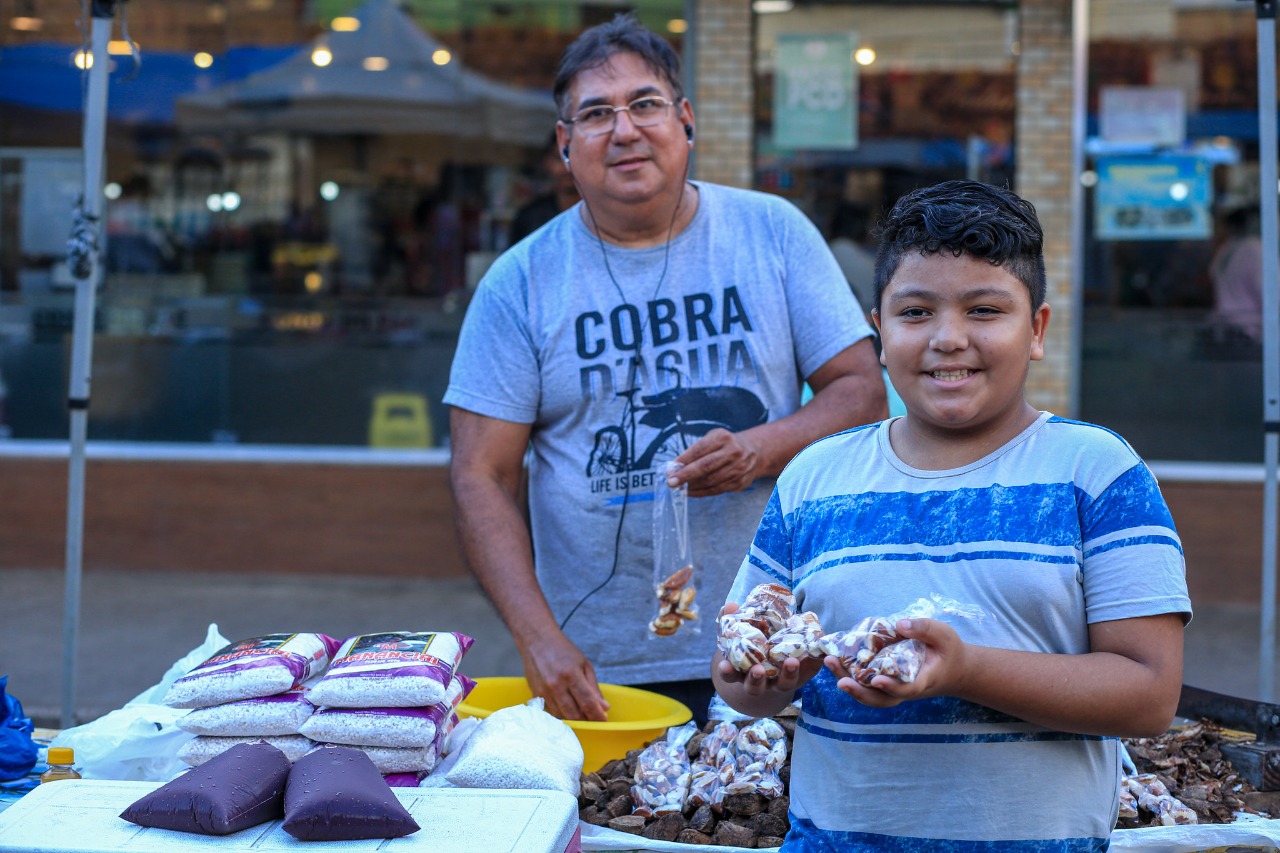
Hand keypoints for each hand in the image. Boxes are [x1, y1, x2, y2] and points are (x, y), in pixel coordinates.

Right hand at [520, 630, 610, 721]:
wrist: (536, 640)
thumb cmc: (563, 650)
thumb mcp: (584, 664)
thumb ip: (594, 687)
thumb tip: (604, 708)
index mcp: (571, 675)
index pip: (587, 702)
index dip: (597, 715)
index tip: (604, 721)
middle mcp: (556, 685)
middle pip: (574, 714)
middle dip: (586, 720)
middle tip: (594, 719)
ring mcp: (544, 692)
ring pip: (562, 716)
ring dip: (574, 720)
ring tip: (583, 715)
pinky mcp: (535, 695)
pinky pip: (551, 712)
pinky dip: (562, 714)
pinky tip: (568, 709)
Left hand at [671, 428, 761, 496]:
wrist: (754, 451)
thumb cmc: (726, 444)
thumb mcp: (713, 438)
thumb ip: (696, 450)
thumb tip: (676, 467)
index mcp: (723, 438)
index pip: (699, 449)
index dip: (683, 460)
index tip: (670, 469)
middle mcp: (733, 452)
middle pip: (705, 466)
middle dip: (685, 476)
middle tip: (671, 482)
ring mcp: (739, 468)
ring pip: (710, 481)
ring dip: (692, 486)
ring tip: (680, 487)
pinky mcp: (740, 482)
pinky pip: (717, 490)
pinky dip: (701, 492)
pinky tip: (691, 491)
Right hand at [714, 602, 823, 697]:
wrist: (772, 662)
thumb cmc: (751, 645)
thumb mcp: (739, 634)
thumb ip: (732, 620)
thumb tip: (730, 605)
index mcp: (741, 672)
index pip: (730, 674)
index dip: (726, 671)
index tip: (724, 665)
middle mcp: (759, 682)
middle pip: (755, 686)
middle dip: (756, 679)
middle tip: (758, 669)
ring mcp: (779, 682)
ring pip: (783, 684)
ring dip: (788, 674)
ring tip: (792, 661)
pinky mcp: (799, 678)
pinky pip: (806, 675)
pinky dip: (811, 667)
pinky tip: (816, 656)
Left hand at [827, 618, 968, 707]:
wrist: (952, 668)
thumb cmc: (947, 650)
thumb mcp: (944, 635)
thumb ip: (924, 628)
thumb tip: (899, 625)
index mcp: (922, 680)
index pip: (906, 689)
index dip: (891, 687)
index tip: (877, 680)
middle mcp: (905, 689)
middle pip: (880, 699)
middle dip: (859, 691)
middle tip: (840, 680)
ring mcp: (893, 688)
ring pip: (869, 695)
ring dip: (849, 683)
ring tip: (830, 664)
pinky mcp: (885, 681)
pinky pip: (866, 684)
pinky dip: (849, 675)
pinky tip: (835, 659)